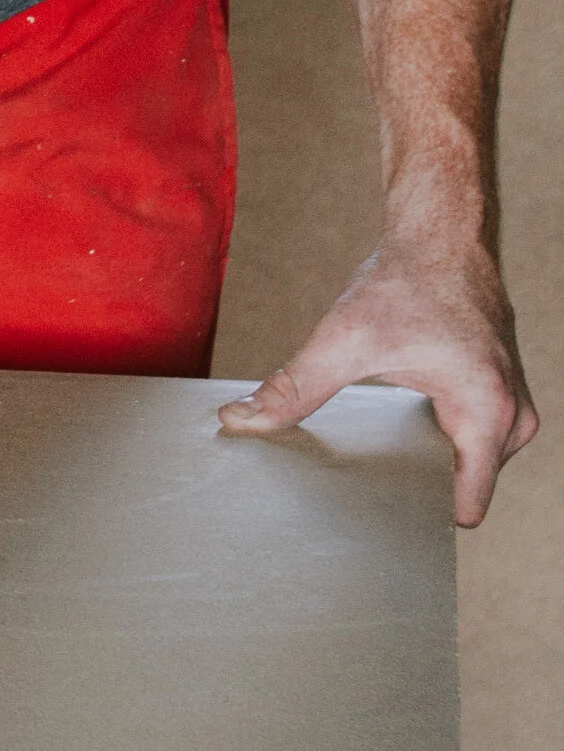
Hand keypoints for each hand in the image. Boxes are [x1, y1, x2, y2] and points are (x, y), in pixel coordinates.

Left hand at [216, 232, 538, 523]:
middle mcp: (511, 421)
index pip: (463, 508)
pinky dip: (429, 438)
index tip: (369, 508)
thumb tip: (240, 420)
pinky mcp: (498, 398)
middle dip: (409, 486)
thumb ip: (294, 388)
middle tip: (359, 471)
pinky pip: (464, 441)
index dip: (414, 515)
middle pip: (457, 489)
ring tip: (375, 444)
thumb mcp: (345, 340)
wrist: (440, 235)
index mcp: (488, 415)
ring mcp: (510, 410)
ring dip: (420, 460)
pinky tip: (392, 425)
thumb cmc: (407, 281)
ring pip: (461, 466)